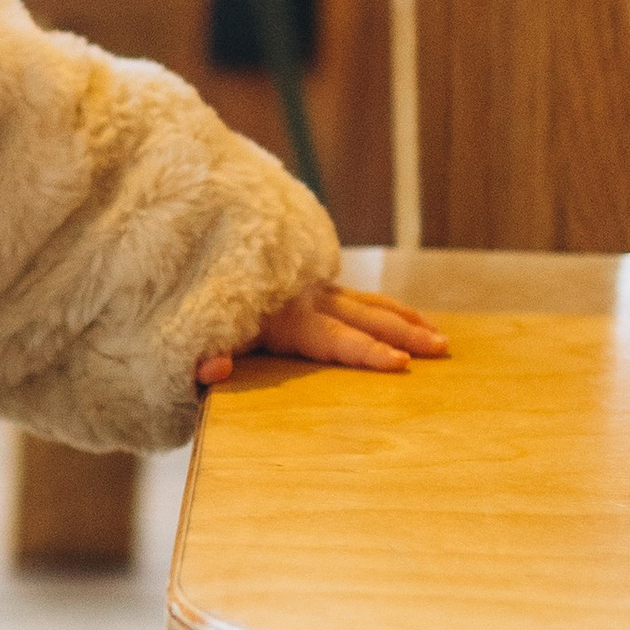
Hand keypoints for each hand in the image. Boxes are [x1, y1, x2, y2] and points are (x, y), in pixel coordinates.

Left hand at [195, 281, 450, 387]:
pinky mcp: (311, 285)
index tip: (399, 364)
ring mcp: (312, 289)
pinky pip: (357, 296)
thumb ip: (203, 358)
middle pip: (365, 318)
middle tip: (441, 349)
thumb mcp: (194, 340)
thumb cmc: (195, 314)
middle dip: (405, 335)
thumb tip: (212, 369)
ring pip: (368, 302)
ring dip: (405, 319)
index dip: (366, 353)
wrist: (189, 259)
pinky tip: (408, 317)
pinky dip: (386, 307)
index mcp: (286, 318)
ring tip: (440, 336)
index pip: (335, 340)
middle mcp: (306, 299)